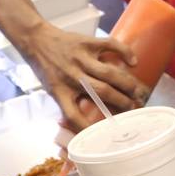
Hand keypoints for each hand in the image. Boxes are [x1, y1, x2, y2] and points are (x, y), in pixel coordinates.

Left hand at [18, 23, 148, 129]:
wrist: (36, 40)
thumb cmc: (46, 68)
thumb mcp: (52, 90)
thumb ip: (68, 103)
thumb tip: (86, 123)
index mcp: (60, 91)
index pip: (74, 115)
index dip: (88, 127)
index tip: (103, 135)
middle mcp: (72, 76)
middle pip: (102, 92)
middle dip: (122, 102)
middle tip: (134, 108)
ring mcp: (81, 59)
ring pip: (109, 73)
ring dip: (127, 83)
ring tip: (138, 91)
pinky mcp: (87, 43)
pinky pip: (110, 45)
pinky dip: (124, 52)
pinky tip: (133, 62)